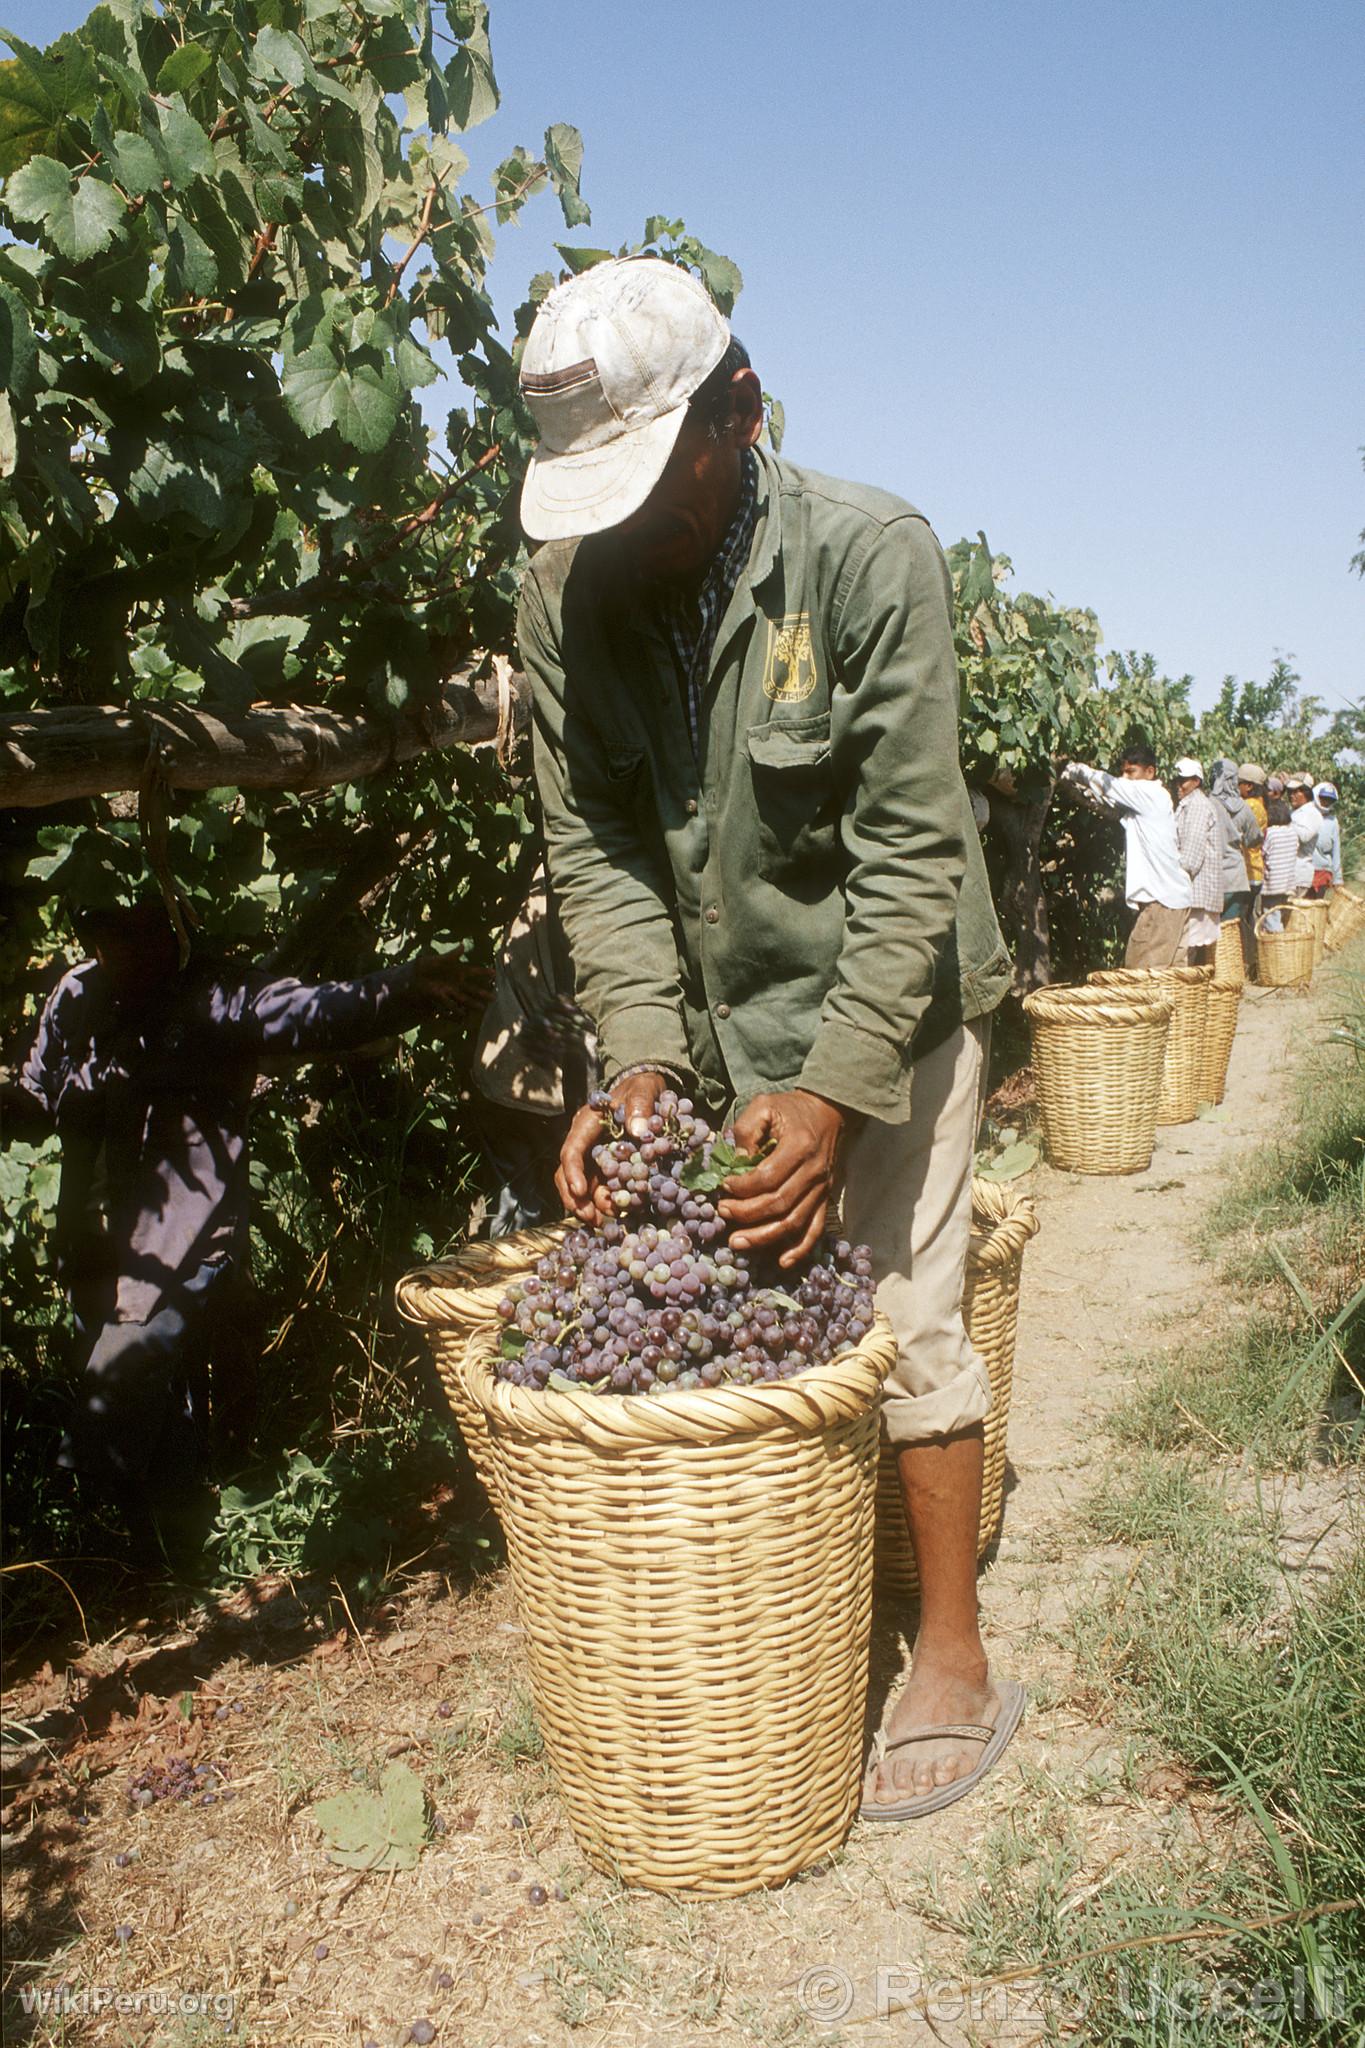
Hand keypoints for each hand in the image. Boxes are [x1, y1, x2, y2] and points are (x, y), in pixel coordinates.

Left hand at [411, 954, 494, 1014]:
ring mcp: (449, 990)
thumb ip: (451, 955)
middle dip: (482, 993)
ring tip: (482, 1008)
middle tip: (494, 998)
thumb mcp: (438, 959)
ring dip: (473, 1003)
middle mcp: (456, 982)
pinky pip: (451, 1004)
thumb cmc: (425, 965)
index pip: (473, 971)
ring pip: (464, 998)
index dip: (484, 972)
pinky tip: (463, 1014)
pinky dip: (457, 1009)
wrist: (412, 975)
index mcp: (457, 970)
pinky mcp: (440, 997)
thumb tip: (463, 946)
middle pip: (472, 988)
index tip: (495, 973)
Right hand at [554, 1068, 666, 1223]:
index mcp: (587, 1122)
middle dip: (576, 1198)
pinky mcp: (607, 1167)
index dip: (573, 1172)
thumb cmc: (641, 1088)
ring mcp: (595, 1157)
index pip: (572, 1149)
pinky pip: (601, 1188)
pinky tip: (617, 1215)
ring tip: (604, 1222)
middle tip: (591, 1217)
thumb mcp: (643, 1089)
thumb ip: (640, 1105)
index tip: (580, 1191)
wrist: (647, 1091)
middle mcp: (586, 1143)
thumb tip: (639, 1130)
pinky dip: (605, 1203)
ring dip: (590, 1206)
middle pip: (569, 1174)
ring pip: (582, 1186)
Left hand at [717, 1088, 847, 1267]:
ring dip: (764, 1237)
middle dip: (745, 1213)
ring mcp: (822, 1188)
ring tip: (737, 1242)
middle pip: (778, 1204)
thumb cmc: (792, 1109)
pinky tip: (782, 1261)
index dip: (742, 1187)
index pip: (767, 1177)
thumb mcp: (764, 1106)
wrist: (830, 1111)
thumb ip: (746, 1130)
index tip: (723, 1185)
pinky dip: (800, 1249)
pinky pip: (815, 1229)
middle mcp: (814, 1171)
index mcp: (799, 1146)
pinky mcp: (825, 1198)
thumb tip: (736, 1164)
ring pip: (793, 1222)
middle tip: (722, 1212)